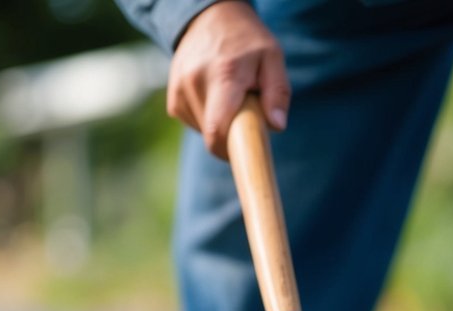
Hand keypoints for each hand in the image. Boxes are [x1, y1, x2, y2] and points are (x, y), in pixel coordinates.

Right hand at [167, 0, 290, 158]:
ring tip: (229, 97)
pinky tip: (215, 96)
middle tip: (245, 111)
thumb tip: (277, 126)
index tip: (243, 151)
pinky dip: (208, 118)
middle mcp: (195, 83)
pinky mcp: (174, 99)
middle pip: (212, 134)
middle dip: (232, 133)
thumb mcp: (272, 57)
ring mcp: (180, 91)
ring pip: (203, 131)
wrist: (209, 18)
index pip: (217, 130)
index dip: (229, 150)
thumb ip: (278, 92)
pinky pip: (194, 123)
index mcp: (224, 75)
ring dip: (220, 124)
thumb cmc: (247, 41)